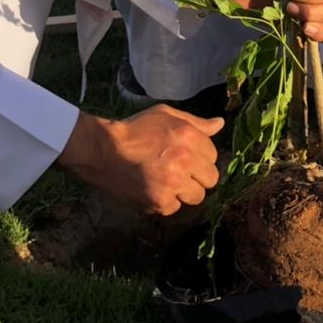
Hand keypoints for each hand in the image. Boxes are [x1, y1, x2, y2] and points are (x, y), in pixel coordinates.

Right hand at [57, 107, 221, 213]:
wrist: (103, 150)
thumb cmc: (134, 129)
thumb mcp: (164, 115)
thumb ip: (195, 122)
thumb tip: (220, 123)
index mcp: (189, 136)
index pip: (213, 155)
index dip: (199, 157)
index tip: (185, 156)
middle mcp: (186, 160)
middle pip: (211, 179)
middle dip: (197, 177)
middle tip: (179, 172)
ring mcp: (174, 183)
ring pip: (196, 196)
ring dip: (184, 192)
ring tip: (165, 182)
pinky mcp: (161, 202)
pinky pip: (175, 207)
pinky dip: (165, 201)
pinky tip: (151, 189)